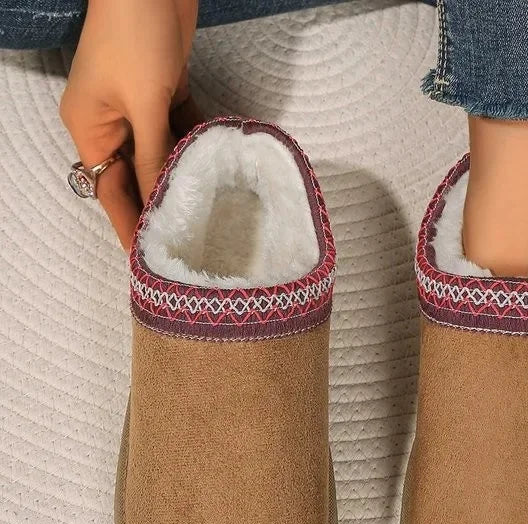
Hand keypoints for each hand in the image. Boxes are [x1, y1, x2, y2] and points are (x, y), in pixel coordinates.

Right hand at [60, 0, 199, 249]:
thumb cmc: (135, 37)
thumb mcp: (144, 104)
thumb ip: (153, 155)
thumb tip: (160, 201)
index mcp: (90, 128)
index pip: (110, 191)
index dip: (130, 226)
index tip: (147, 260)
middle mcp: (110, 124)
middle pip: (135, 178)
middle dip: (158, 207)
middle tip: (184, 246)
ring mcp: (137, 108)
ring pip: (159, 157)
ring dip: (180, 179)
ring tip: (204, 218)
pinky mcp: (163, 93)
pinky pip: (178, 131)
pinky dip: (193, 148)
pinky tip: (213, 172)